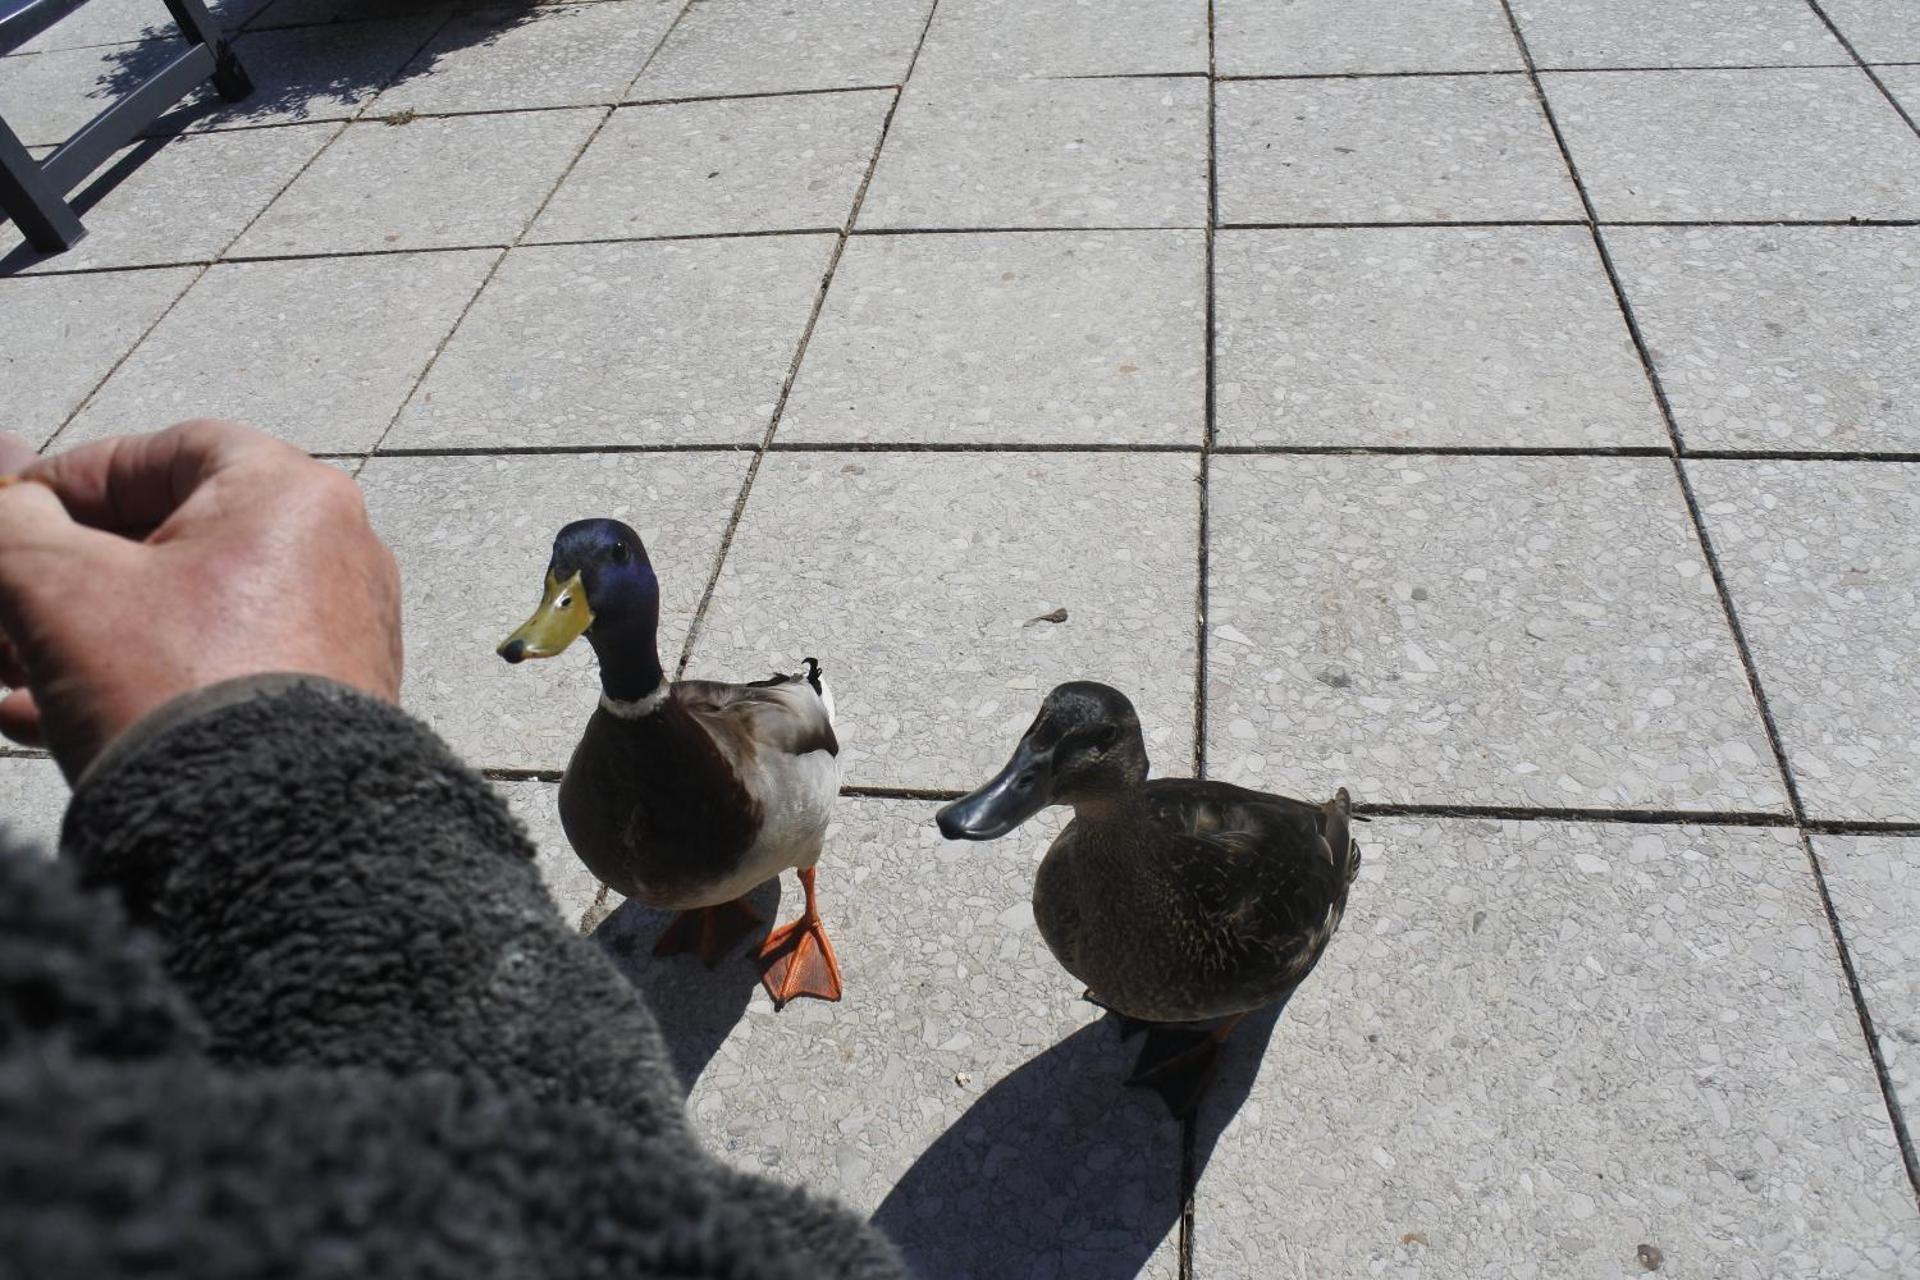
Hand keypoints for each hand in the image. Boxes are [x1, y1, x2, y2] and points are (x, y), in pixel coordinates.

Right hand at [0, 420, 401, 777]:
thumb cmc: (180, 690)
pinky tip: (38, 716)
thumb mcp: (57, 587)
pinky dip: (127, 680)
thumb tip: (2, 500)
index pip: (167, 452)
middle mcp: (331, 554)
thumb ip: (12, 528)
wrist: (265, 829)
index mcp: (291, 495)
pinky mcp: (319, 704)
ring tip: (7, 670)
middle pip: (167, 540)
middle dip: (61, 574)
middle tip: (0, 608)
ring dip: (78, 633)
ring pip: (177, 614)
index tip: (12, 512)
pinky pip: (209, 672)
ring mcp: (333, 632)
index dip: (75, 478)